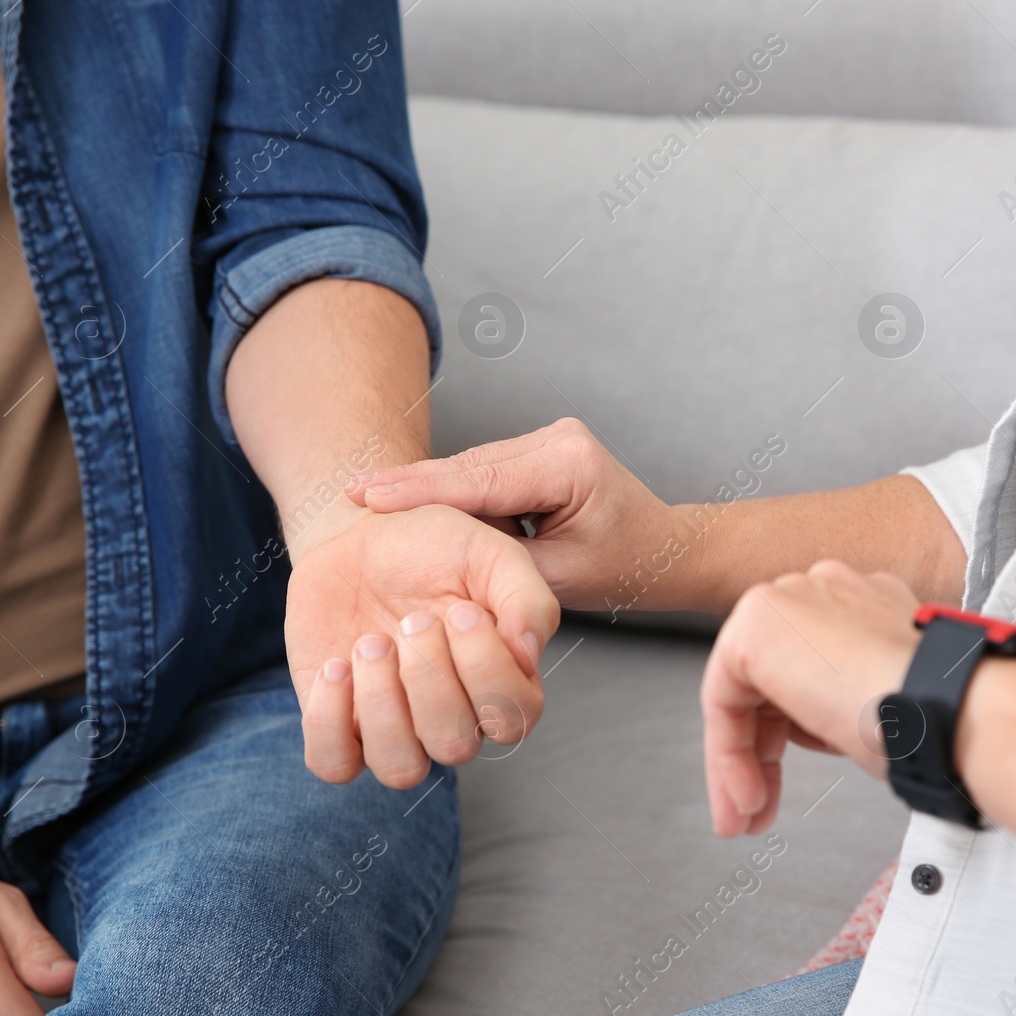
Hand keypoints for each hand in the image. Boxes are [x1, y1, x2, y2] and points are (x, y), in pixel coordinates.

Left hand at [286, 503, 559, 785]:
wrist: (361, 538)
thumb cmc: (435, 547)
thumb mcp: (491, 554)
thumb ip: (527, 598)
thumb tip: (529, 655)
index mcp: (501, 685)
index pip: (513, 719)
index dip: (486, 671)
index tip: (462, 610)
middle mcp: (454, 718)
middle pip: (455, 745)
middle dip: (430, 678)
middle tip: (414, 620)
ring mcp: (394, 728)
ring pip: (400, 769)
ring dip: (382, 703)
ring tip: (371, 643)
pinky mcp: (338, 726)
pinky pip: (334, 764)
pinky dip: (329, 721)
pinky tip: (336, 666)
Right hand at [348, 419, 691, 610]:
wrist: (666, 548)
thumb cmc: (625, 568)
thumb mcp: (560, 578)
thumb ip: (501, 563)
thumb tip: (443, 556)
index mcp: (568, 464)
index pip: (480, 479)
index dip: (419, 491)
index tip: (367, 498)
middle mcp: (558, 438)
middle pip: (468, 465)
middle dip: (411, 482)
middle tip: (348, 491)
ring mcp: (550, 437)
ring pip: (471, 465)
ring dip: (425, 484)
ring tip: (364, 496)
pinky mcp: (541, 448)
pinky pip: (485, 469)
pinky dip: (451, 487)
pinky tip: (403, 496)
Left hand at [700, 561, 921, 836]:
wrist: (948, 707)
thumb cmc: (935, 715)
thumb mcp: (881, 703)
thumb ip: (844, 699)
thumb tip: (829, 722)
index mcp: (856, 603)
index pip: (801, 671)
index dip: (787, 736)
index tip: (781, 782)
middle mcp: (820, 592)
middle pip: (766, 683)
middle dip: (759, 753)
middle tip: (756, 807)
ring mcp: (789, 600)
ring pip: (742, 692)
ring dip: (742, 762)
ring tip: (750, 812)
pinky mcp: (757, 622)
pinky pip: (724, 696)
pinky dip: (729, 751)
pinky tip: (747, 792)